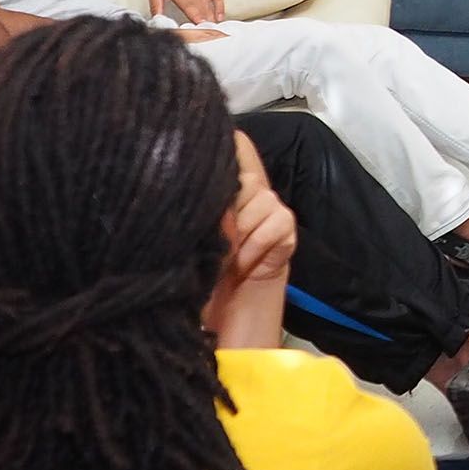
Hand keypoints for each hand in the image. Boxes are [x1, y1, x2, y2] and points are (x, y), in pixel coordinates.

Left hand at [145, 0, 224, 24]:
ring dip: (212, 18)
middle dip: (206, 22)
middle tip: (209, 34)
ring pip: (209, 4)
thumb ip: (156, 8)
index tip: (202, 27)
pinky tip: (220, 17)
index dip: (197, 18)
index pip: (190, 7)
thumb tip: (158, 21)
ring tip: (213, 30)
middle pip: (202, 8)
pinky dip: (220, 7)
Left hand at [206, 131, 294, 347]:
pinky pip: (275, 224)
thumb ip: (195, 211)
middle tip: (212, 234)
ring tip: (225, 258)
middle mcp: (246, 196)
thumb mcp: (183, 240)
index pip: (228, 146)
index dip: (217, 142)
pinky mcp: (285, 234)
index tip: (198, 144)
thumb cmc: (192, 283)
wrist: (221, 327)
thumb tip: (195, 180)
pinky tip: (244, 266)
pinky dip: (256, 246)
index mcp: (218, 193)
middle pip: (242, 170)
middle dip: (224, 198)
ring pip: (260, 197)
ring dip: (239, 230)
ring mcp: (270, 214)